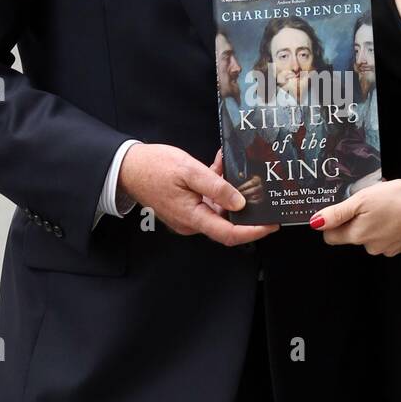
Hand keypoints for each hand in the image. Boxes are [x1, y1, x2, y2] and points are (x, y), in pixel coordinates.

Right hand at [118, 142, 278, 246]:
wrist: (128, 167)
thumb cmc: (154, 167)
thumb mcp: (189, 170)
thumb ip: (216, 187)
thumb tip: (239, 204)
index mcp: (192, 217)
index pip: (229, 234)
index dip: (254, 232)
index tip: (272, 225)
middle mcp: (192, 222)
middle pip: (227, 223)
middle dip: (247, 208)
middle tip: (263, 191)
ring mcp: (189, 215)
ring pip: (219, 209)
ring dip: (231, 192)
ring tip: (240, 171)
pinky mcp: (186, 207)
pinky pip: (208, 201)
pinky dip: (217, 186)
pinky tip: (221, 167)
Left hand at [311, 178, 400, 255]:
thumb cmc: (399, 199)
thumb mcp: (362, 199)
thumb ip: (337, 213)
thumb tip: (316, 223)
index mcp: (357, 235)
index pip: (331, 236)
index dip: (333, 222)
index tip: (343, 208)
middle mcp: (371, 247)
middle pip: (352, 235)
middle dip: (357, 219)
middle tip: (370, 201)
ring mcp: (388, 248)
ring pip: (372, 235)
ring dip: (375, 221)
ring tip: (388, 205)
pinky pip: (389, 236)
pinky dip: (391, 225)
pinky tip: (399, 213)